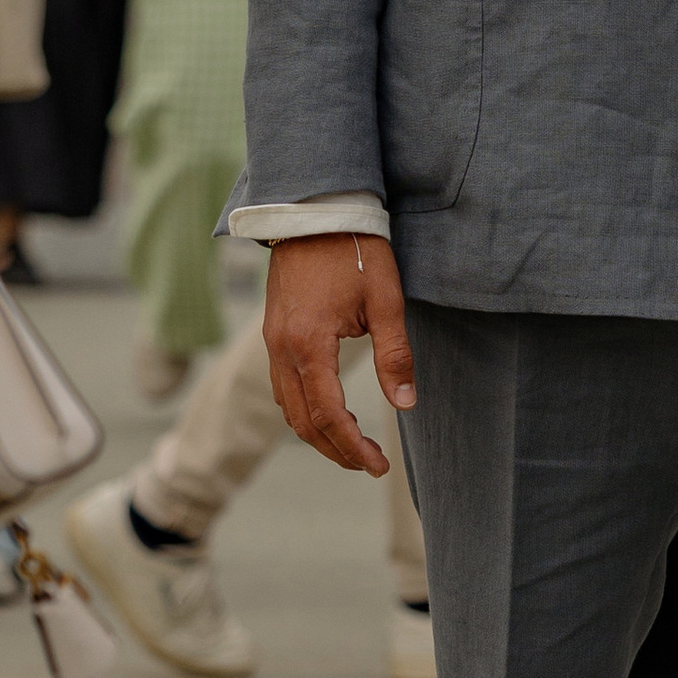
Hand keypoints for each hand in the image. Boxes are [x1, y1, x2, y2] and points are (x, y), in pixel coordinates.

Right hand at [264, 230, 415, 471]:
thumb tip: (405, 404)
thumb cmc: (355, 251)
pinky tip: (328, 413)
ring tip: (351, 446)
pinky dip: (303, 410)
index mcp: (309, 345)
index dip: (353, 449)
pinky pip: (282, 387)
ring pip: (288, 408)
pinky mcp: (273, 333)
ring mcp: (272, 342)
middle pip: (303, 421)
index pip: (329, 416)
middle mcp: (281, 349)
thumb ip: (395, 355)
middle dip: (335, 450)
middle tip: (368, 465)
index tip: (378, 466)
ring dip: (317, 434)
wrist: (314, 210)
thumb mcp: (385, 301)